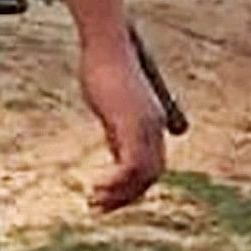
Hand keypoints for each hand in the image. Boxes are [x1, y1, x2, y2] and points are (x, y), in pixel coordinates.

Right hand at [76, 31, 168, 212]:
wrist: (107, 43)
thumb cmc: (106, 65)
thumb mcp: (114, 103)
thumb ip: (119, 128)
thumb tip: (118, 150)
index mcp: (153, 120)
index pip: (152, 164)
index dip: (134, 185)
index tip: (110, 196)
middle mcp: (156, 125)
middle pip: (151, 174)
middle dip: (127, 196)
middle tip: (99, 207)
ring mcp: (146, 125)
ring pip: (144, 174)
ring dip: (120, 194)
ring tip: (94, 203)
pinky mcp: (132, 123)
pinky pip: (131, 165)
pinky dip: (116, 182)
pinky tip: (96, 187)